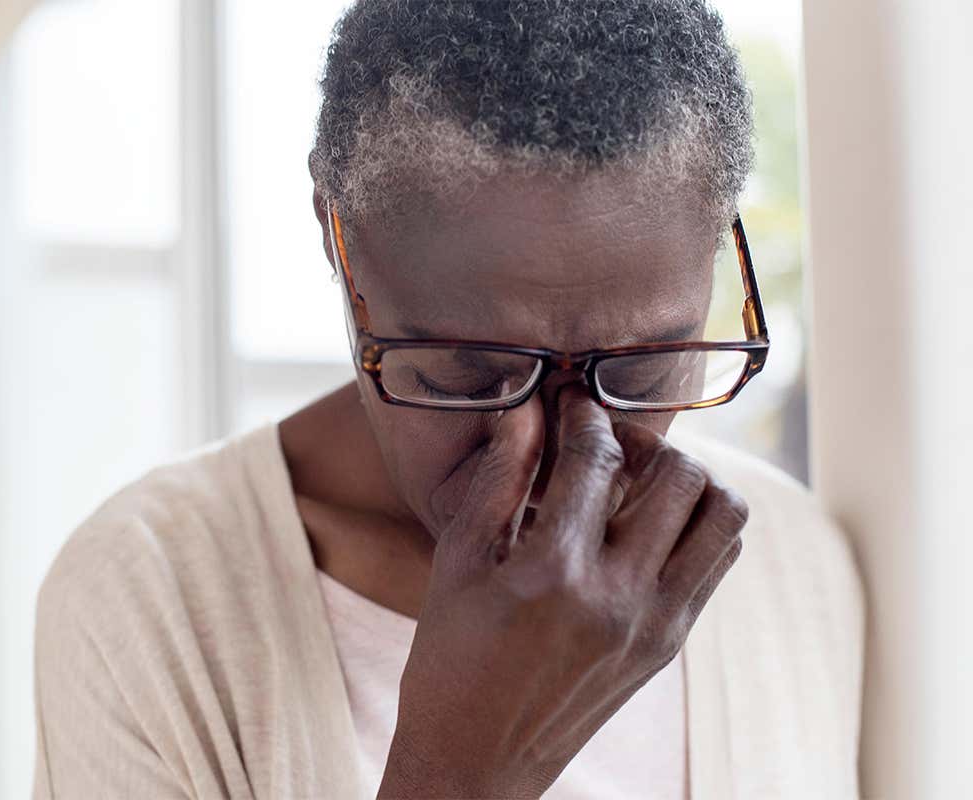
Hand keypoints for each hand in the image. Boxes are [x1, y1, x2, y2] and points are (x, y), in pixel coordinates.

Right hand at [378, 387, 747, 798]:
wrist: (475, 767)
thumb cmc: (448, 663)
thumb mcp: (457, 563)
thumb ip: (498, 479)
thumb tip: (525, 411)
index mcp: (553, 572)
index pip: (598, 458)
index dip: (584, 413)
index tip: (568, 400)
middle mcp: (619, 597)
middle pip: (681, 475)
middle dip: (644, 438)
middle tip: (605, 440)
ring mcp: (655, 625)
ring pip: (723, 517)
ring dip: (688, 479)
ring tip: (638, 480)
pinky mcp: (669, 646)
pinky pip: (715, 561)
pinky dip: (695, 524)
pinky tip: (645, 524)